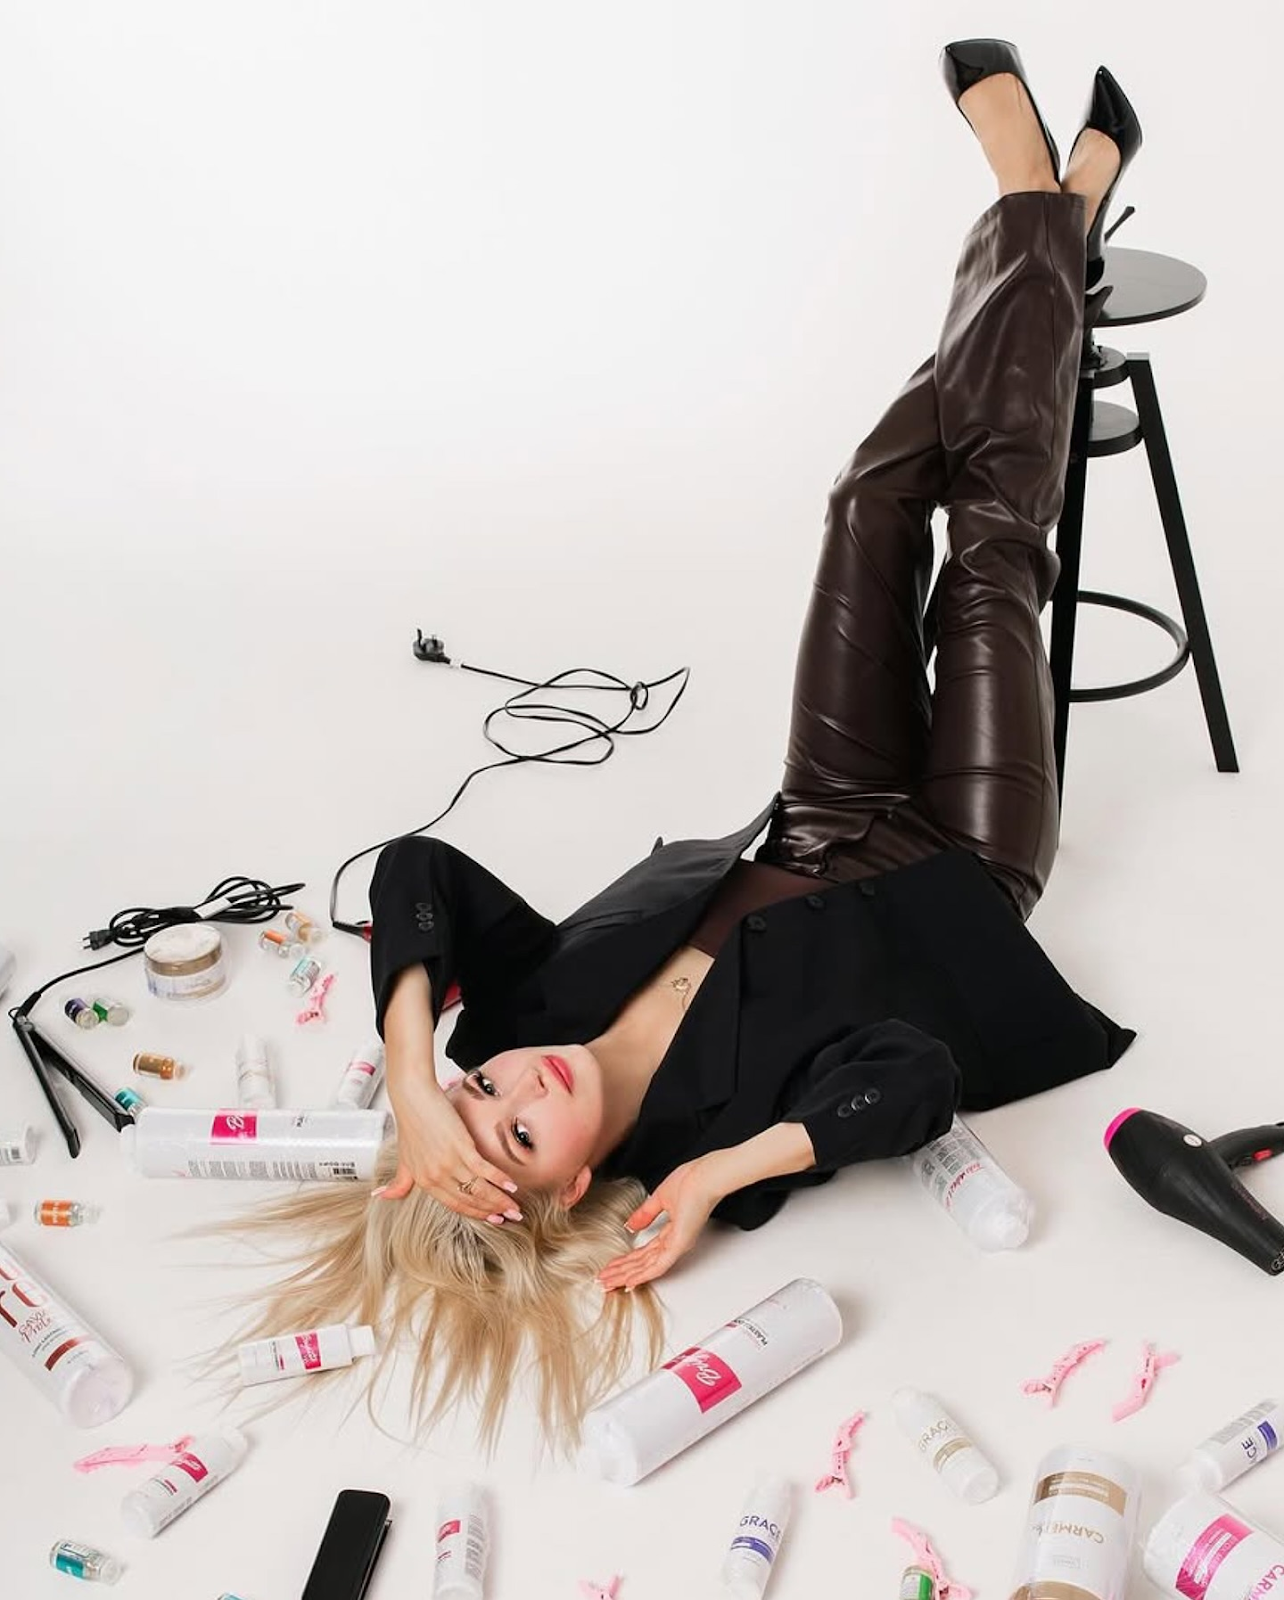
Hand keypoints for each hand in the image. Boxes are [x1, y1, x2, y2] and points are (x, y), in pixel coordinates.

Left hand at [375, 1063, 520, 1223]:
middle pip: (470, 1200)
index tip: (492, 1219)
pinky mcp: (460, 1146)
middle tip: (511, 1216)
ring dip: (500, 1199)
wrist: (413, 1097)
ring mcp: (449, 1162)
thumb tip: (379, 1196)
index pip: (455, 1205)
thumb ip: (399, 1182)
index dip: (476, 1214)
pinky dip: (499, 1179)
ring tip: (515, 1206)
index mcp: (424, 1182)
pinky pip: (483, 1169)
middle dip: (493, 1211)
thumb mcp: (404, 1158)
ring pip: (479, 1188)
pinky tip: (511, 1185)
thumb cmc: (410, 1122)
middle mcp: (436, 1176)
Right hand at [597, 1158, 722, 1291]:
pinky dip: (642, 1274)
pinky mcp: (679, 1245)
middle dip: (621, 1271)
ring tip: (608, 1282)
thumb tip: (630, 1225)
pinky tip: (628, 1281)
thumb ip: (645, 1214)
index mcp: (672, 1230)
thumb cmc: (692, 1181)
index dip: (627, 1259)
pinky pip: (658, 1265)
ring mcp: (677, 1245)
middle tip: (603, 1279)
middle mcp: (674, 1241)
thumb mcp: (661, 1198)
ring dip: (626, 1275)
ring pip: (647, 1267)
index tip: (612, 1264)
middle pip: (643, 1262)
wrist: (706, 1177)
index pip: (645, 1250)